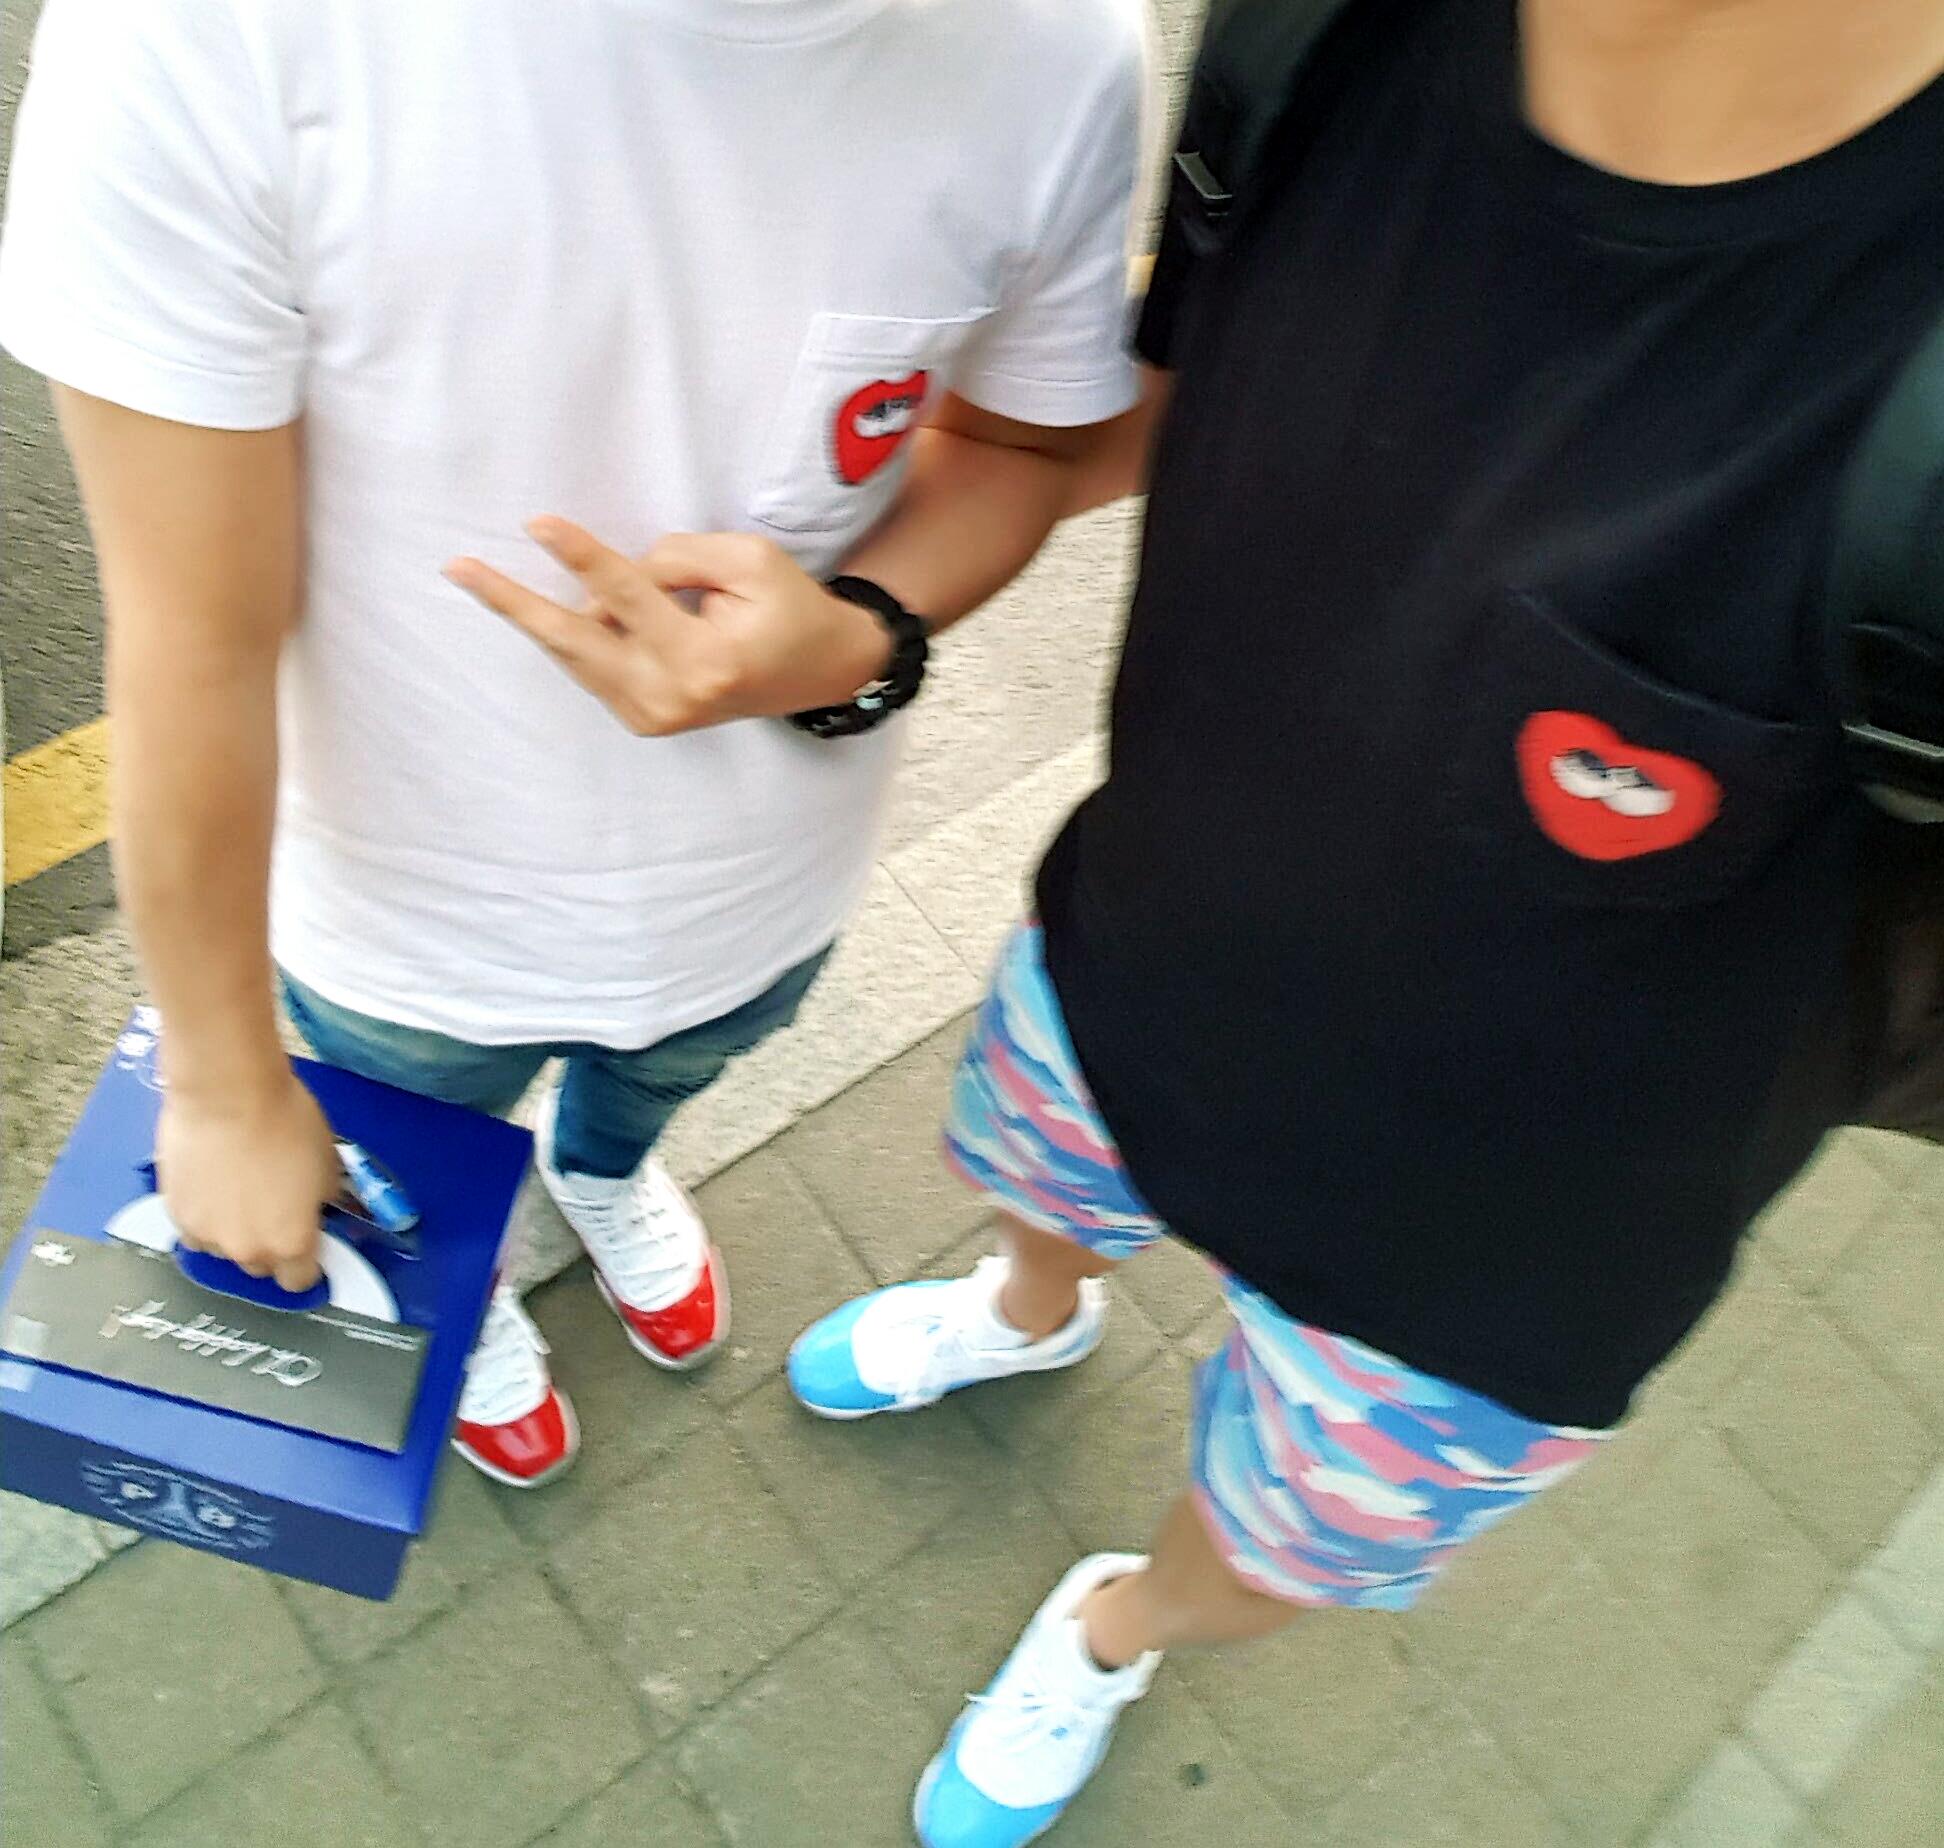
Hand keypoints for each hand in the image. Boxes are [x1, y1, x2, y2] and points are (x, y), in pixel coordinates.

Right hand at [155, 1069, 339, 1291]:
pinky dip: (206, 1216)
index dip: (306, 1263)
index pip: (300, 1279)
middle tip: (275, 1208)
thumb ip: (322, 1201)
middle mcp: (248, 1249)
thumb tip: (318, 1207)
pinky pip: (196, 1230)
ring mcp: (208, 1235)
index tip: (308, 1246)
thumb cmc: (285, 1121)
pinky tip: (214, 1185)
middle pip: (262, 1266)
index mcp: (292, 1242)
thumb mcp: (328, 1165)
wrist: (230, 1096)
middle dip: (271, 1244)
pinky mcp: (177, 1215)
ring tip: (240, 1189)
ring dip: (234, 1230)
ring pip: (225, 1249)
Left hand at [443, 521, 892, 735]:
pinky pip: (594, 667)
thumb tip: (611, 576)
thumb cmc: (788, 607)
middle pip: (575, 641)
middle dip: (513, 603)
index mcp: (703, 658)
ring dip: (538, 614)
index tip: (536, 524)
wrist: (822, 671)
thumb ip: (676, 560)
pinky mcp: (646, 720)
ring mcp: (654, 716)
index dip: (582, 556)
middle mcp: (670, 696)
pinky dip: (578, 635)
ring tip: (480, 578)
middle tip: (458, 570)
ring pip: (577, 654)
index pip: (629, 595)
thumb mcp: (749, 560)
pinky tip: (564, 608)